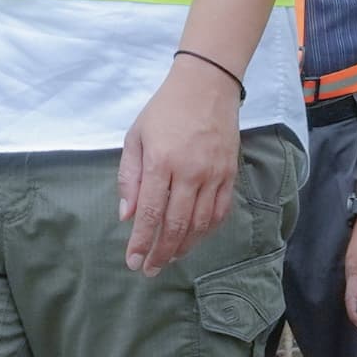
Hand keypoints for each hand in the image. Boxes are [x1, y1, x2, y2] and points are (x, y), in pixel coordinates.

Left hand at [118, 54, 245, 273]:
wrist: (207, 86)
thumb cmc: (164, 110)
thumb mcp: (136, 137)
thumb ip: (129, 178)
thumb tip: (126, 216)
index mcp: (161, 162)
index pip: (150, 213)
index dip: (142, 242)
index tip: (134, 262)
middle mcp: (190, 172)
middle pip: (176, 225)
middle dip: (161, 253)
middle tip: (150, 270)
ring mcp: (213, 174)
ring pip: (200, 224)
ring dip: (184, 246)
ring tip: (170, 259)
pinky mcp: (230, 174)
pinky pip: (220, 212)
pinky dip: (206, 231)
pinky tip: (194, 239)